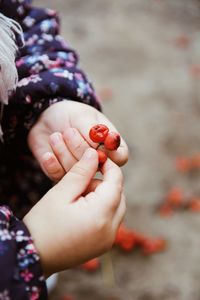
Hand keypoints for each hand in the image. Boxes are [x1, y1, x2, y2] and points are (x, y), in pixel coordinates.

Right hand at [23, 148, 125, 277]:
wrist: (31, 257)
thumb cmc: (43, 223)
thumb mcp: (61, 192)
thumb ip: (81, 172)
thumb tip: (94, 153)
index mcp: (101, 215)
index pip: (116, 182)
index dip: (109, 166)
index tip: (97, 157)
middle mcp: (111, 230)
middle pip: (119, 195)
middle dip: (104, 183)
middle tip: (81, 181)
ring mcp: (108, 241)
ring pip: (116, 207)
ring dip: (103, 197)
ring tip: (78, 197)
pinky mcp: (103, 246)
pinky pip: (111, 221)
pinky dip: (102, 210)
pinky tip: (81, 209)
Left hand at [28, 101, 128, 180]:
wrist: (47, 121)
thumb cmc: (71, 115)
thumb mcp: (82, 116)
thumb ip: (92, 129)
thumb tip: (102, 139)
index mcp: (112, 146)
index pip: (120, 156)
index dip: (108, 151)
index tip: (93, 139)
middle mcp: (100, 162)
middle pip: (96, 165)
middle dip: (80, 147)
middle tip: (69, 131)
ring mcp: (83, 172)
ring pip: (78, 173)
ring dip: (64, 153)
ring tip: (56, 136)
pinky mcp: (65, 177)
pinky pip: (60, 177)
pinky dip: (53, 165)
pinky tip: (48, 154)